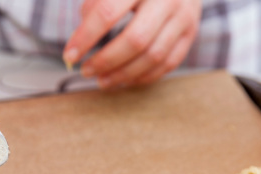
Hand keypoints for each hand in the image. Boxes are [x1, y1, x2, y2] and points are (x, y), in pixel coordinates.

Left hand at [63, 0, 200, 88]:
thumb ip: (95, 5)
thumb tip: (78, 41)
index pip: (108, 12)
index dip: (86, 37)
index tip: (69, 56)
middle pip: (135, 40)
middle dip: (106, 61)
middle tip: (86, 71)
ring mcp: (183, 17)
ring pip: (153, 57)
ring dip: (123, 74)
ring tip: (102, 80)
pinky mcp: (191, 33)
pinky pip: (167, 64)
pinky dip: (143, 76)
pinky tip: (124, 79)